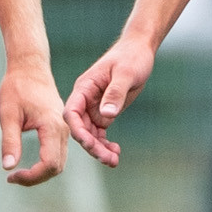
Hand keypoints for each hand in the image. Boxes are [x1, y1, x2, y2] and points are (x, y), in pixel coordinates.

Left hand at [0, 58, 67, 186]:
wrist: (30, 68)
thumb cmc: (17, 87)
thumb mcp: (8, 115)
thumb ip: (9, 142)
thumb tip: (9, 168)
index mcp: (52, 127)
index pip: (49, 164)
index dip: (31, 177)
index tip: (11, 176)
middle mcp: (63, 130)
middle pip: (57, 167)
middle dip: (35, 178)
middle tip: (12, 178)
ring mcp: (64, 129)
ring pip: (59, 162)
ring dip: (40, 172)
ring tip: (18, 173)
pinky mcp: (60, 128)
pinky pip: (57, 153)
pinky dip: (45, 164)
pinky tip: (28, 163)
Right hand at [64, 32, 159, 166]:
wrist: (139, 50)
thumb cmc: (131, 57)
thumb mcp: (125, 73)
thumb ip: (115, 93)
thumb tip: (107, 115)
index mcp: (84, 88)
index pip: (72, 113)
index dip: (78, 130)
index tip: (89, 143)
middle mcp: (86, 100)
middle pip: (81, 128)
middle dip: (92, 145)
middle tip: (109, 159)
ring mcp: (94, 107)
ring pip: (91, 133)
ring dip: (99, 148)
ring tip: (114, 161)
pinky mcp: (105, 112)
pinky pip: (100, 132)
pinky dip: (106, 143)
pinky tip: (116, 152)